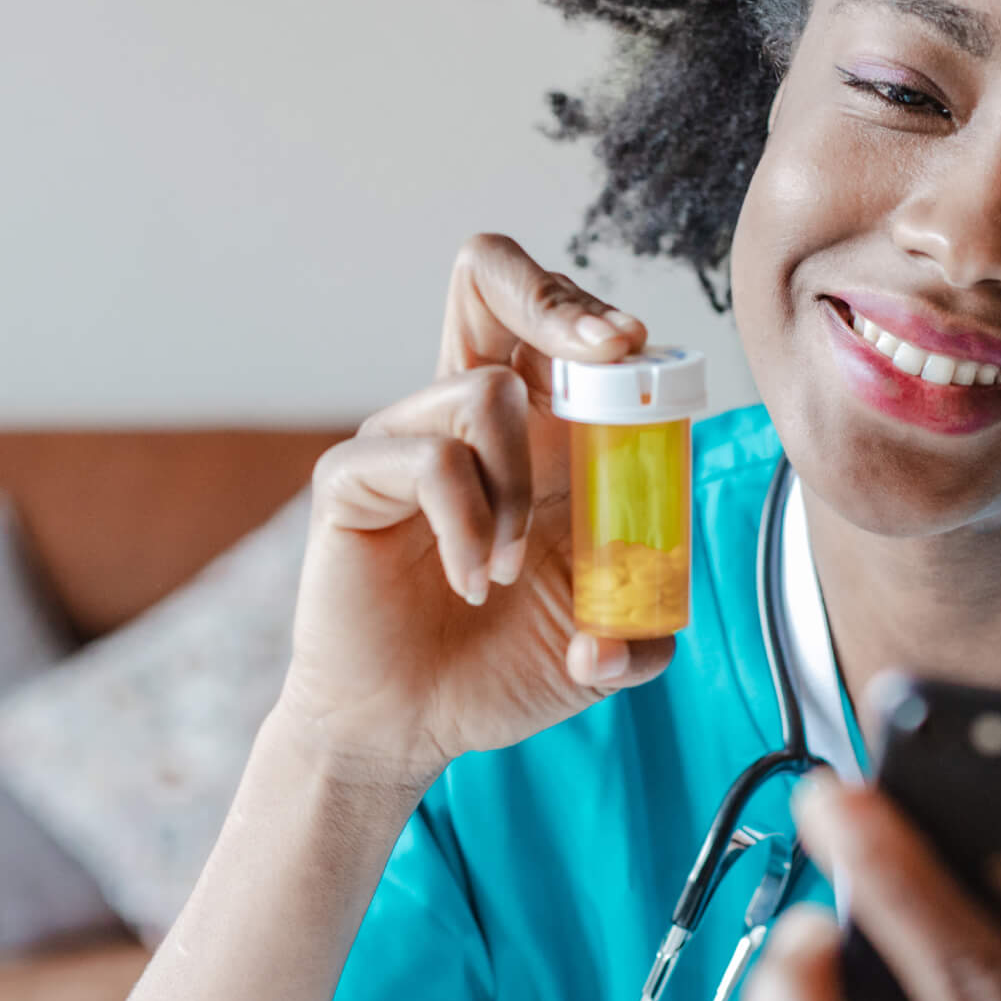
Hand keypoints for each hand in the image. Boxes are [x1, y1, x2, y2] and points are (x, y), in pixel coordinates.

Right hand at [268, 233, 666, 788]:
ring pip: (483, 392)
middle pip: (488, 272)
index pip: (551, 312)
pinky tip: (468, 582)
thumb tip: (632, 616)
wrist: (411, 729)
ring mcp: (403, 438)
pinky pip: (428, 460)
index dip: (593, 310)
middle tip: (609, 352)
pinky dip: (468, 528)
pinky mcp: (353, 478)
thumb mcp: (605, 648)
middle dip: (554, 296)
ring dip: (519, 490)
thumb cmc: (498, 668)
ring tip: (506, 570)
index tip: (635, 349)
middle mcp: (462, 412)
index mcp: (532, 427)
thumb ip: (648, 625)